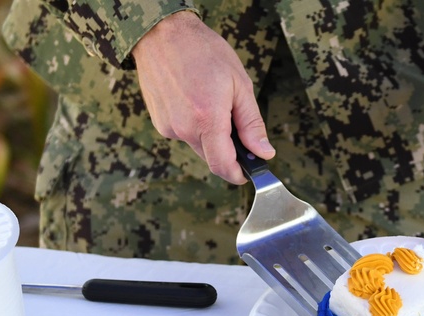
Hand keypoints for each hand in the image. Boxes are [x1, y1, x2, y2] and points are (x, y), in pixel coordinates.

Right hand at [131, 11, 273, 183]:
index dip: (238, 174)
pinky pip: (183, 133)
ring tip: (212, 102)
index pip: (223, 166)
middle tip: (234, 122)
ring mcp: (168, 126)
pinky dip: (194, 125)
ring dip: (210, 135)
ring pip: (198, 145)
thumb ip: (252, 124)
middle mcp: (183, 128)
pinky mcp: (159, 121)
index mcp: (207, 120)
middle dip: (227, 150)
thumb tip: (264, 153)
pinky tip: (195, 100)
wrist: (162, 32)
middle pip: (212, 158)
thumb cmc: (203, 51)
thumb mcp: (239, 85)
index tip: (248, 172)